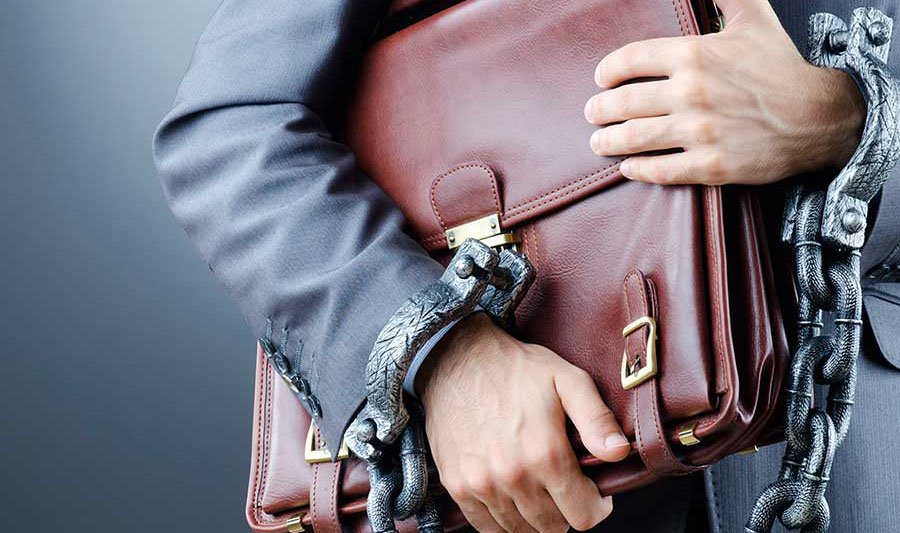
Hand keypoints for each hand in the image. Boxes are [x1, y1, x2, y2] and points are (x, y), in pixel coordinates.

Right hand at [416, 314, 628, 531]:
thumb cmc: (516, 369)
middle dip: (566, 511)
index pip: (583, 515)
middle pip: (553, 527)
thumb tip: (620, 453)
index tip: (592, 490)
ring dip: (535, 518)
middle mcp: (513, 475)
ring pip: (521, 530)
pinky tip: (512, 499)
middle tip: (564, 486)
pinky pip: (486, 527)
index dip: (595, 506)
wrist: (457, 359)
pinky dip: (504, 522)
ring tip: (539, 491)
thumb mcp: (567, 380)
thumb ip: (597, 419)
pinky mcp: (457, 485)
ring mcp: (481, 483)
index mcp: (545, 453)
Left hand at [584, 0, 864, 184]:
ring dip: (608, 141)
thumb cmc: (791, 63)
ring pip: (634, 138)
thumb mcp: (756, 19)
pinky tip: (627, 168)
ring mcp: (699, 132)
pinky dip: (637, 169)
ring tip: (599, 142)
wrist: (828, 114)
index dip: (608, 70)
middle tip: (592, 114)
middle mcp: (690, 93)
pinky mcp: (711, 165)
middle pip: (623, 103)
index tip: (601, 79)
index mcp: (695, 54)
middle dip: (600, 110)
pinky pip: (660, 171)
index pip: (630, 60)